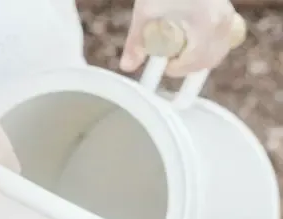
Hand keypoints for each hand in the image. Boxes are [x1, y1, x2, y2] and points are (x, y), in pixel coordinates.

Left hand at [120, 0, 243, 76]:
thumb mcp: (145, 13)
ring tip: (179, 51)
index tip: (165, 67)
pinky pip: (224, 39)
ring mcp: (229, 15)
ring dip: (200, 57)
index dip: (178, 68)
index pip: (195, 60)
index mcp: (205, 24)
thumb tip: (127, 67)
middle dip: (190, 66)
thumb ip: (136, 42)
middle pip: (211, 58)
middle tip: (172, 63)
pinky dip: (209, 46)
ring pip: (220, 50)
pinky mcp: (228, 12)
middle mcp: (222, 21)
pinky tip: (191, 40)